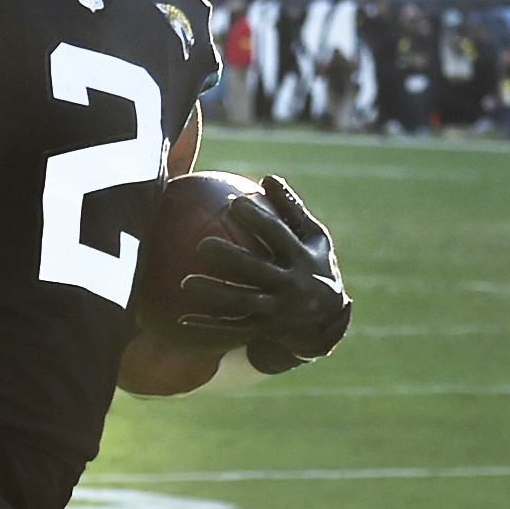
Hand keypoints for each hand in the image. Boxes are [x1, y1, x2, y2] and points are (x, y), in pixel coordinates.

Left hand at [175, 176, 350, 363]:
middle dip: (231, 258)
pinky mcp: (264, 331)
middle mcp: (291, 285)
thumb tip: (268, 177)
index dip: (259, 219)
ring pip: (242, 302)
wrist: (327, 323)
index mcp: (302, 257)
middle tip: (202, 245)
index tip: (235, 203)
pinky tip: (182, 320)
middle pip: (257, 270)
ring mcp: (277, 311)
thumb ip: (292, 209)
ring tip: (185, 282)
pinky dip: (208, 328)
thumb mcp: (314, 239)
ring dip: (214, 293)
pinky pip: (233, 330)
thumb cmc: (314, 267)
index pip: (279, 235)